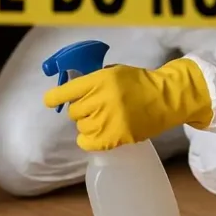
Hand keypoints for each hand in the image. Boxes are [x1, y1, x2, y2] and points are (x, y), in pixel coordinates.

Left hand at [43, 58, 212, 151]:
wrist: (165, 99)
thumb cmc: (138, 83)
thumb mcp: (114, 72)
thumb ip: (93, 80)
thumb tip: (70, 89)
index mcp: (100, 80)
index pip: (67, 91)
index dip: (54, 97)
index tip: (50, 101)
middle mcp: (101, 100)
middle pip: (74, 112)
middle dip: (81, 110)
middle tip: (95, 108)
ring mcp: (108, 120)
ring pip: (81, 127)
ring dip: (88, 124)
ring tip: (103, 119)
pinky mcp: (115, 137)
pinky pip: (88, 142)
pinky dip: (89, 140)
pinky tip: (97, 135)